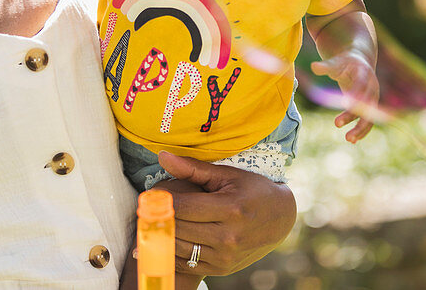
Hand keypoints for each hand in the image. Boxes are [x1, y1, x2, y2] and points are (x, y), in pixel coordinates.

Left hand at [156, 152, 295, 276]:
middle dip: (157, 218)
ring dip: (160, 236)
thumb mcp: (227, 175)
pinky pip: (185, 264)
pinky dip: (170, 253)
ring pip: (178, 248)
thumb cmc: (252, 190)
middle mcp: (228, 236)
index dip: (161, 201)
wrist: (279, 218)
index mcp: (230, 209)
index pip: (183, 207)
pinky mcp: (221, 269)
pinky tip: (161, 242)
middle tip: (145, 208)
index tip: (150, 195)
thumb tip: (162, 156)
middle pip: (177, 228)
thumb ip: (193, 168)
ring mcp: (225, 257)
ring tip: (151, 223)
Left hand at [311, 51, 379, 141]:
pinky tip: (353, 140)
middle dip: (353, 114)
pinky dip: (362, 130)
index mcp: (364, 74)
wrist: (361, 62)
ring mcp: (373, 98)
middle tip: (336, 123)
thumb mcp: (336, 62)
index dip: (355, 94)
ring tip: (349, 139)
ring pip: (370, 115)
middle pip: (366, 103)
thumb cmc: (345, 63)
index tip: (346, 104)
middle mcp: (372, 87)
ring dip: (361, 128)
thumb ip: (325, 66)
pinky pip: (369, 120)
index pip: (361, 85)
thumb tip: (313, 66)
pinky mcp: (370, 107)